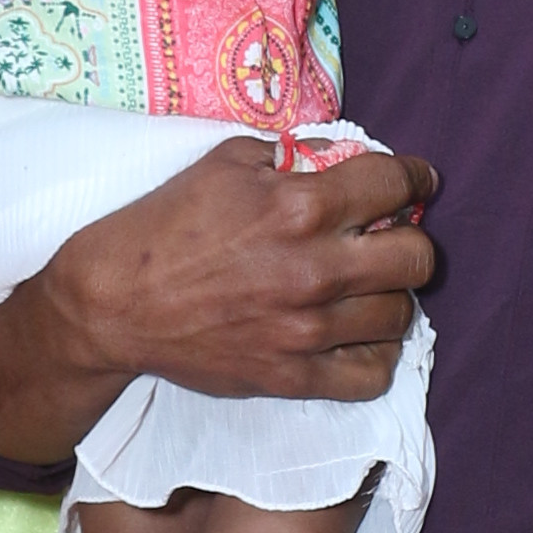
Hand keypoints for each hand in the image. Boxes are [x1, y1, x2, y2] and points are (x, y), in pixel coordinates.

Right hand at [34, 132, 433, 411]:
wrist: (114, 304)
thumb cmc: (164, 225)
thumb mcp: (226, 162)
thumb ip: (294, 157)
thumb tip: (345, 163)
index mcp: (301, 205)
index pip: (396, 185)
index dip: (415, 178)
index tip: (417, 182)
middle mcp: (315, 268)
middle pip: (418, 257)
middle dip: (410, 240)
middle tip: (390, 239)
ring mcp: (307, 329)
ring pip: (400, 315)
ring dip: (390, 296)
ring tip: (366, 288)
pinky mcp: (293, 375)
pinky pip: (372, 374)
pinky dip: (376, 354)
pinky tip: (358, 335)